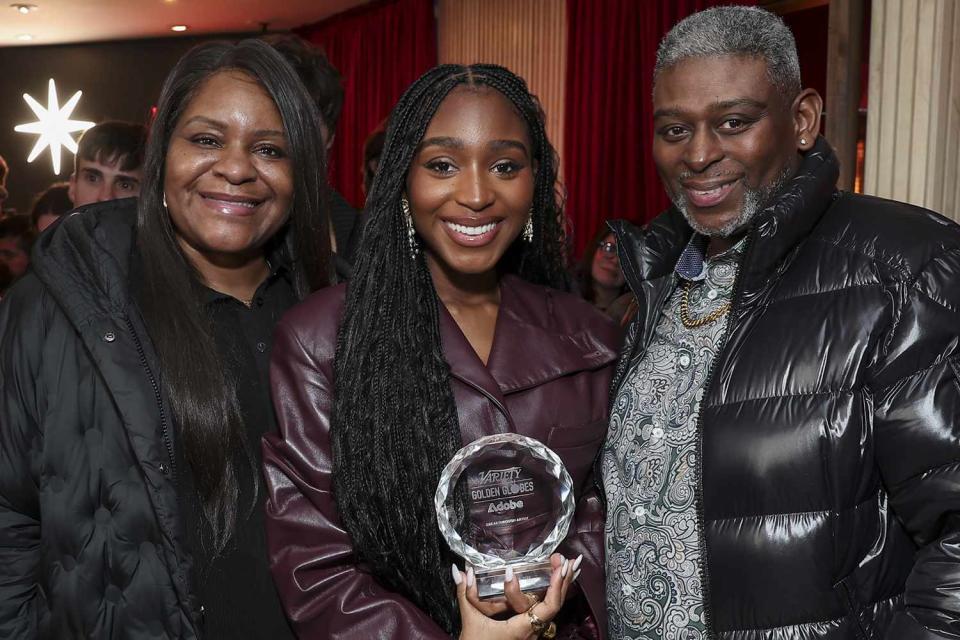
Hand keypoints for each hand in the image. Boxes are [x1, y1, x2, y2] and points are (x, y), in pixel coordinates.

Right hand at [454, 554, 581, 639]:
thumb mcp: (470, 621)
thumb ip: (465, 595)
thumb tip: (460, 571)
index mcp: (522, 629)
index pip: (548, 607)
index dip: (553, 586)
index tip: (551, 565)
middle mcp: (533, 631)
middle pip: (557, 604)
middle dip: (563, 579)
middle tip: (565, 558)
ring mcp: (534, 631)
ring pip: (556, 607)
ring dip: (564, 584)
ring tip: (571, 564)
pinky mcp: (531, 629)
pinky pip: (549, 609)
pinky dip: (557, 593)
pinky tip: (562, 580)